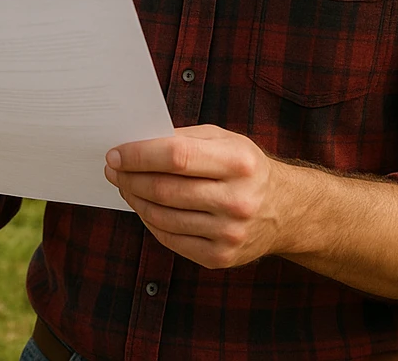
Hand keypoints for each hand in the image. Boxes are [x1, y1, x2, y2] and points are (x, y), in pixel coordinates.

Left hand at [105, 125, 283, 268]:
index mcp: (238, 162)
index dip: (139, 155)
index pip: (176, 157)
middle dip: (130, 177)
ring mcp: (229, 233)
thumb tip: (135, 143)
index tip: (115, 153)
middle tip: (112, 169)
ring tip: (124, 185)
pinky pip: (170, 239)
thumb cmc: (244, 167)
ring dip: (134, 199)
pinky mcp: (220, 257)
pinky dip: (150, 221)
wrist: (285, 210)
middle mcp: (237, 199)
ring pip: (162, 216)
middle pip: (165, 189)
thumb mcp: (224, 139)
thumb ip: (183, 139)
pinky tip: (144, 206)